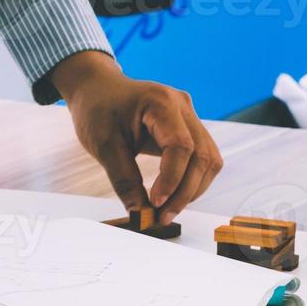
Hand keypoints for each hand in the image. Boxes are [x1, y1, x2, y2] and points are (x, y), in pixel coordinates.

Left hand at [52, 51, 223, 225]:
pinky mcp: (188, 126)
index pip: (181, 146)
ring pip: (209, 158)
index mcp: (161, 103)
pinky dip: (191, 179)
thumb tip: (139, 211)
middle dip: (186, 191)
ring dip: (193, 189)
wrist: (98, 88)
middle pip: (202, 155)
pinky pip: (201, 156)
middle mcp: (182, 106)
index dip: (172, 179)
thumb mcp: (103, 146)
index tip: (155, 203)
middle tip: (162, 217)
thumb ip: (123, 179)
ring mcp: (189, 115)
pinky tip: (173, 196)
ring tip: (167, 211)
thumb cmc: (97, 110)